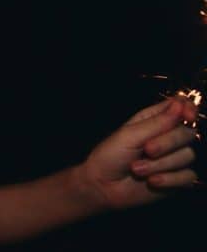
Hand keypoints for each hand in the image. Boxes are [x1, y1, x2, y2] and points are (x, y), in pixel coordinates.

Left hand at [82, 96, 198, 209]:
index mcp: (153, 120)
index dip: (188, 108)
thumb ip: (157, 122)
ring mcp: (173, 158)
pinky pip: (188, 176)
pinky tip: (152, 181)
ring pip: (187, 156)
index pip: (180, 107)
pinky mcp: (176, 179)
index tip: (187, 115)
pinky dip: (169, 179)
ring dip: (160, 164)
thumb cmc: (110, 156)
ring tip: (136, 169)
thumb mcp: (130, 135)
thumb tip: (180, 104)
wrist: (102, 186)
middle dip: (167, 143)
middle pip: (187, 133)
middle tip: (146, 150)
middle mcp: (167, 137)